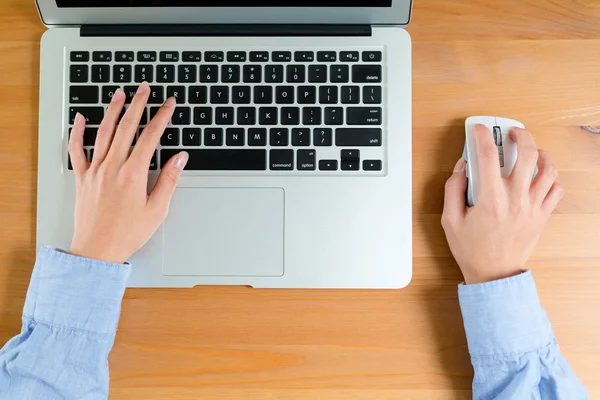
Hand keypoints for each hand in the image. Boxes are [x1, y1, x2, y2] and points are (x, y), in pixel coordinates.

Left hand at [67, 83, 188, 263]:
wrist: (97, 250)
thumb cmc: (127, 233)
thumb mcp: (157, 209)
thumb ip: (169, 180)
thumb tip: (180, 158)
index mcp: (133, 174)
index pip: (150, 136)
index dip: (161, 117)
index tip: (168, 104)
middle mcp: (113, 167)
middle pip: (126, 127)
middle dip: (138, 104)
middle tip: (145, 89)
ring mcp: (95, 170)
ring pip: (104, 132)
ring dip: (113, 110)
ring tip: (120, 94)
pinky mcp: (82, 177)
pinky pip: (77, 149)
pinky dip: (78, 132)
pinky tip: (81, 119)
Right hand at [441, 124, 563, 283]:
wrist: (494, 275)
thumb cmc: (472, 250)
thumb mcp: (450, 220)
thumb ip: (453, 189)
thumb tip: (462, 168)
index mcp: (490, 199)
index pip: (487, 156)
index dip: (482, 136)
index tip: (479, 130)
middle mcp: (516, 199)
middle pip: (528, 153)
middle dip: (520, 135)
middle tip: (512, 132)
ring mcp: (533, 207)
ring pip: (548, 169)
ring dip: (540, 153)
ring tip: (531, 151)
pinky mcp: (542, 215)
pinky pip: (556, 189)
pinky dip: (550, 177)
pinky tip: (539, 176)